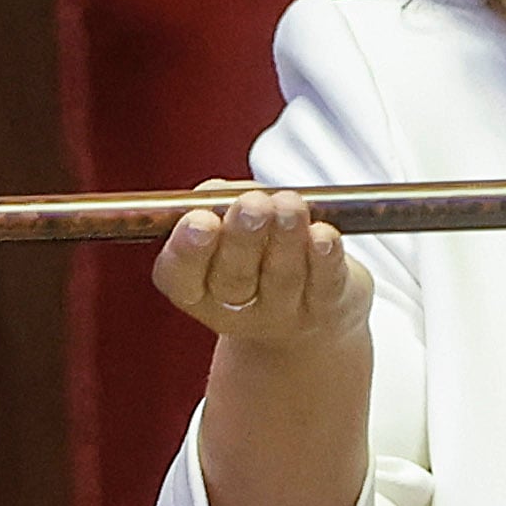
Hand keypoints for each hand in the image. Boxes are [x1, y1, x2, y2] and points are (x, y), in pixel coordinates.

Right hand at [153, 187, 362, 351]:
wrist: (305, 303)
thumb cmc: (253, 250)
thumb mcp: (225, 226)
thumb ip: (215, 204)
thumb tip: (219, 192)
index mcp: (195, 289)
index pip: (180, 275)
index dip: (187, 249)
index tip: (201, 220)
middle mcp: (233, 309)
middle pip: (233, 279)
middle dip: (243, 239)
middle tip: (252, 206)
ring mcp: (281, 314)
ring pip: (281, 277)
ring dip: (285, 238)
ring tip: (289, 204)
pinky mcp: (325, 309)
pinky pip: (323, 284)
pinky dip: (324, 257)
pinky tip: (323, 234)